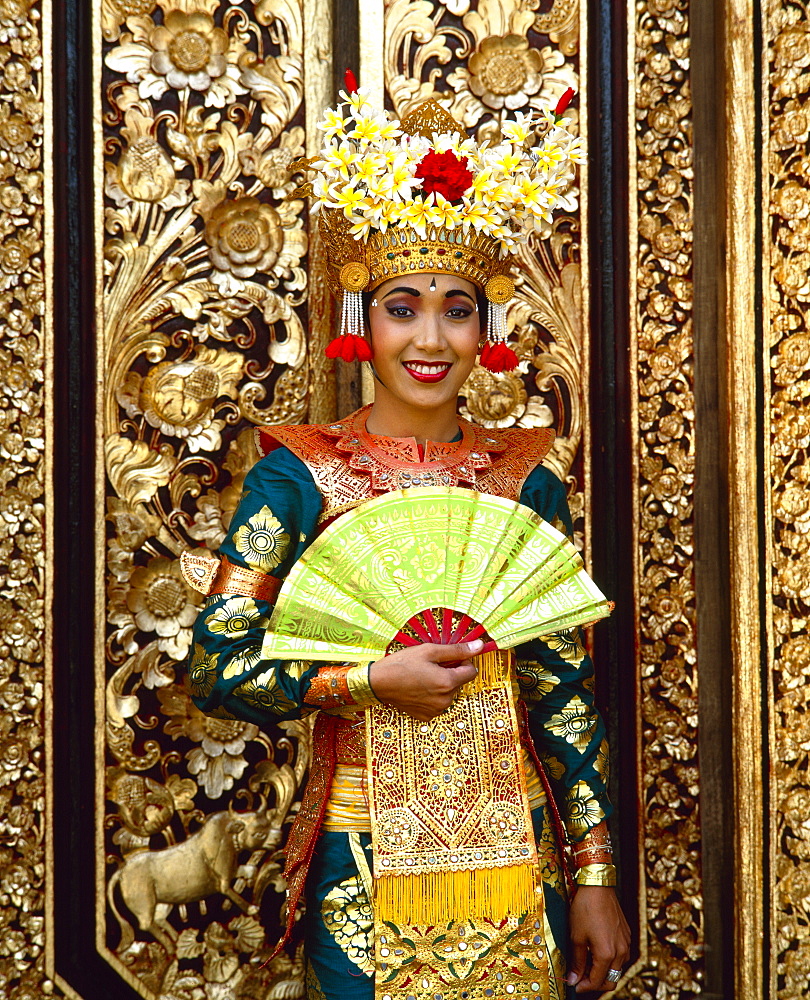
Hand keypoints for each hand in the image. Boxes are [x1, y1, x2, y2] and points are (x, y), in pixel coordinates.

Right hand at [368, 639, 483, 720]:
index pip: (472, 671)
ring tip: (423, 676)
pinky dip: (432, 695)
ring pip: (449, 693)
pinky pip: (438, 703)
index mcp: (448, 682)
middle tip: (431, 665)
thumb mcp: (429, 651)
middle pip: (459, 682)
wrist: (378, 683)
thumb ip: (457, 650)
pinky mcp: (426, 716)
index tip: (450, 658)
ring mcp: (436, 710)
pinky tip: (418, 687)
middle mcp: (445, 700)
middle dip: (451, 672)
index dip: (463, 662)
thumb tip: (479, 646)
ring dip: (442, 684)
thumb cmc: (402, 664)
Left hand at [567, 886, 630, 992]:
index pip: (597, 981)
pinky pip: (621, 955)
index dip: (584, 987)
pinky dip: (610, 960)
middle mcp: (621, 951)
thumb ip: (577, 961)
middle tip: (580, 978)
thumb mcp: (576, 936)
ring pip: (617, 968)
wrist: (598, 886)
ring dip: (603, 972)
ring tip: (586, 964)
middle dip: (595, 983)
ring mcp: (626, 943)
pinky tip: (596, 951)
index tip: (574, 985)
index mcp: (607, 954)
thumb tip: (573, 979)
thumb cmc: (585, 908)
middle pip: (611, 979)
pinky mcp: (627, 935)